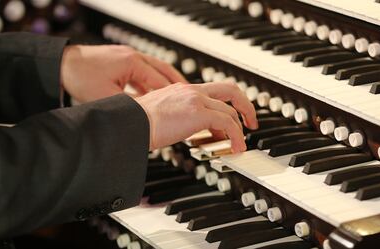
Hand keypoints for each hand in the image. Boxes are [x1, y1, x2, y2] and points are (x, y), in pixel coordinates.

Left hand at [60, 45, 186, 102]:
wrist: (61, 63)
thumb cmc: (79, 76)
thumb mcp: (106, 97)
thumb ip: (129, 106)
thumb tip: (145, 116)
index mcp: (132, 63)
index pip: (162, 81)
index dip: (175, 95)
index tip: (187, 104)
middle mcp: (133, 57)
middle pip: (165, 71)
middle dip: (179, 85)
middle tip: (192, 97)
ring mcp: (128, 57)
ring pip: (156, 70)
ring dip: (166, 83)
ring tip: (177, 97)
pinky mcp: (122, 61)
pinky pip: (144, 72)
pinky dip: (151, 83)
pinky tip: (153, 94)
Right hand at [135, 82, 257, 152]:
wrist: (129, 123)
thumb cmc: (138, 123)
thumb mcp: (163, 116)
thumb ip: (180, 120)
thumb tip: (193, 134)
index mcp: (183, 90)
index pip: (214, 90)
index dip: (227, 103)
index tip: (232, 117)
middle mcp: (191, 90)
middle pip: (231, 89)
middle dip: (245, 106)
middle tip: (250, 121)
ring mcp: (196, 100)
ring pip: (231, 109)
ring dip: (240, 128)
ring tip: (240, 144)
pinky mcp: (198, 113)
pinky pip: (228, 123)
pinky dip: (237, 136)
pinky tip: (236, 148)